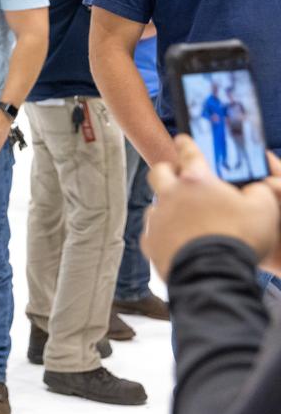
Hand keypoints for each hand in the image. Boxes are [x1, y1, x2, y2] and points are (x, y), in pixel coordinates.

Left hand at [142, 134, 279, 280]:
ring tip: (182, 217)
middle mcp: (171, 195)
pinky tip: (175, 241)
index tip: (182, 139)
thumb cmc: (239, 239)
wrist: (212, 274)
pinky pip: (152, 232)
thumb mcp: (263, 209)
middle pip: (159, 172)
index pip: (190, 153)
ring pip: (155, 204)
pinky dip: (162, 234)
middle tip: (177, 176)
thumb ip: (260, 191)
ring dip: (166, 206)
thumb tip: (257, 187)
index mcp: (197, 181)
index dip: (187, 144)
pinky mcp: (150, 241)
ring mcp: (157, 218)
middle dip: (167, 171)